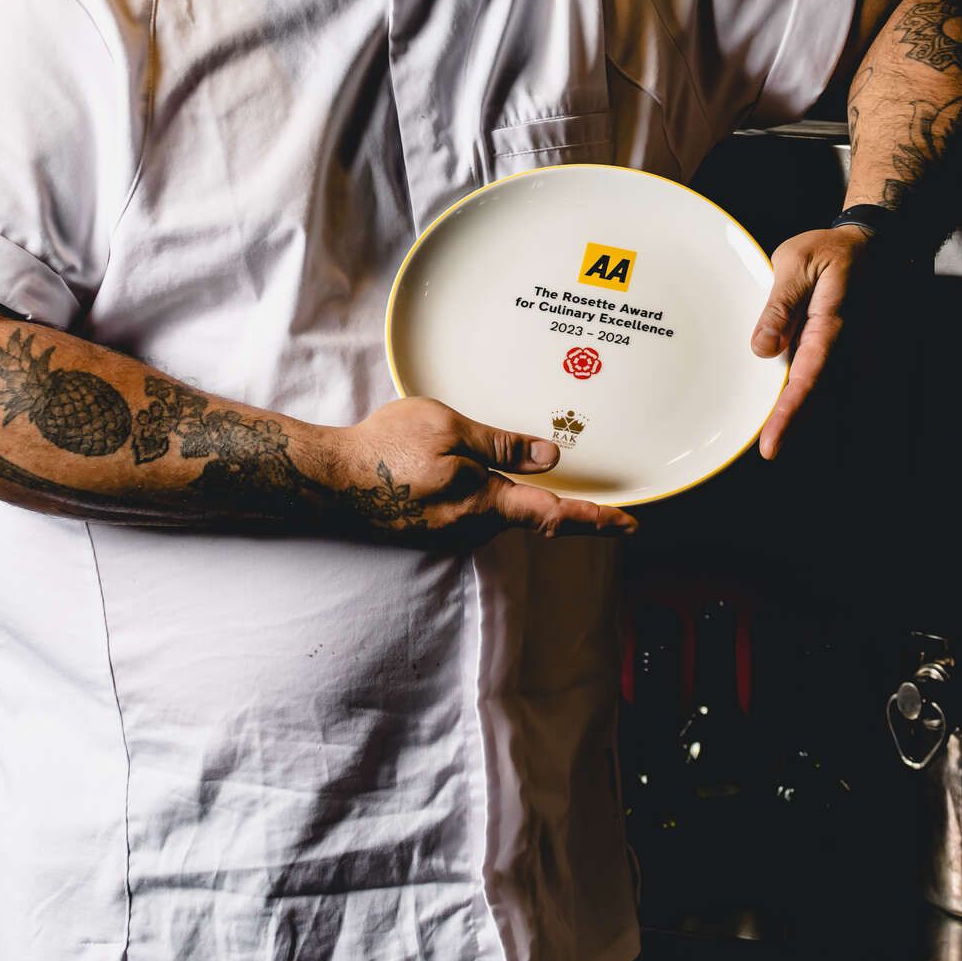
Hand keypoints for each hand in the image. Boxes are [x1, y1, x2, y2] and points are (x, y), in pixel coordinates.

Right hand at [328, 396, 636, 541]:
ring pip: (496, 510)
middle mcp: (471, 528)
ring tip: (487, 454)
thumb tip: (550, 456)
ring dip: (501, 488)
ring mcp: (451, 534)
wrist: (331, 478)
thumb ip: (500, 445)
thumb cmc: (385, 446)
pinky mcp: (434, 530)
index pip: (552, 514)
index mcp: (481, 502)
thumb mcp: (447, 426)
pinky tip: (453, 468)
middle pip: (526, 512)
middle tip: (564, 473)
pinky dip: (477, 492)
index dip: (595, 520)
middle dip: (545, 494)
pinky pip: (471, 511)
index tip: (630, 523)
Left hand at [750, 225, 875, 459]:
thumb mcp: (795, 263)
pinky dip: (807, 395)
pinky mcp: (844, 351)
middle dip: (793, 425)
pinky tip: (789, 407)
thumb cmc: (829, 251)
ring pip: (822, 392)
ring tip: (777, 433)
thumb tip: (763, 349)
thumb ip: (780, 306)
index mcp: (831, 325)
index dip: (787, 414)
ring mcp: (848, 351)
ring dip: (800, 412)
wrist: (869, 245)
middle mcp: (844, 345)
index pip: (806, 379)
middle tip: (771, 448)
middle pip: (816, 396)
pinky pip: (825, 379)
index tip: (771, 444)